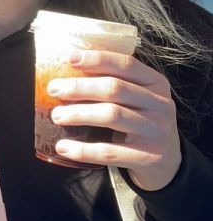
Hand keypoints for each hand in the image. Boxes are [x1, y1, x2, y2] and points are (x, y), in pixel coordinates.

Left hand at [47, 50, 181, 191]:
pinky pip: (110, 152)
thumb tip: (67, 73)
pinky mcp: (149, 157)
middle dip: (80, 87)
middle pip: (115, 88)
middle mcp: (160, 104)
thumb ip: (114, 85)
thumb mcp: (137, 99)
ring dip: (79, 114)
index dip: (97, 59)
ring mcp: (157, 131)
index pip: (126, 64)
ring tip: (57, 115)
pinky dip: (83, 150)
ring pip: (112, 116)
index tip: (70, 58)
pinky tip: (63, 147)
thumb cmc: (140, 123)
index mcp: (156, 83)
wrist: (167, 162)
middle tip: (54, 89)